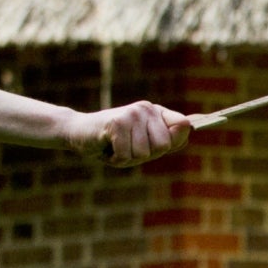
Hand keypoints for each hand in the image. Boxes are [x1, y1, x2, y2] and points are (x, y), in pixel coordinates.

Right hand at [71, 101, 191, 166]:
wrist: (78, 133)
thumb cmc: (114, 143)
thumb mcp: (143, 143)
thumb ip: (166, 139)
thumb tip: (189, 127)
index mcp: (156, 112)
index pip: (183, 125)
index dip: (173, 142)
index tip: (154, 144)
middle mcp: (146, 109)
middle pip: (164, 146)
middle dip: (146, 155)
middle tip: (129, 148)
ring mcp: (131, 114)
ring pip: (143, 153)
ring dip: (128, 158)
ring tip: (116, 147)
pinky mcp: (116, 122)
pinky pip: (126, 155)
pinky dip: (115, 159)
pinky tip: (107, 148)